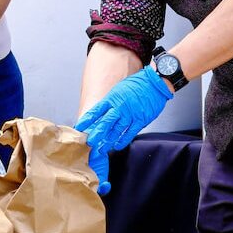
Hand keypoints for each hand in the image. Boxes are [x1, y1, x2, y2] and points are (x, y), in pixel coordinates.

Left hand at [75, 65, 172, 188]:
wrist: (154, 84)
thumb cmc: (136, 86)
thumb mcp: (118, 90)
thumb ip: (110, 103)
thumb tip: (101, 114)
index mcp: (112, 99)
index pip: (96, 111)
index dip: (86, 120)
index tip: (78, 127)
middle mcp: (119, 107)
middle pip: (105, 123)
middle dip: (96, 134)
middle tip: (89, 142)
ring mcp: (130, 115)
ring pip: (116, 130)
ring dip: (108, 140)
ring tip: (101, 148)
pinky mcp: (140, 120)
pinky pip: (129, 132)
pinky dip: (123, 140)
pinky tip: (117, 145)